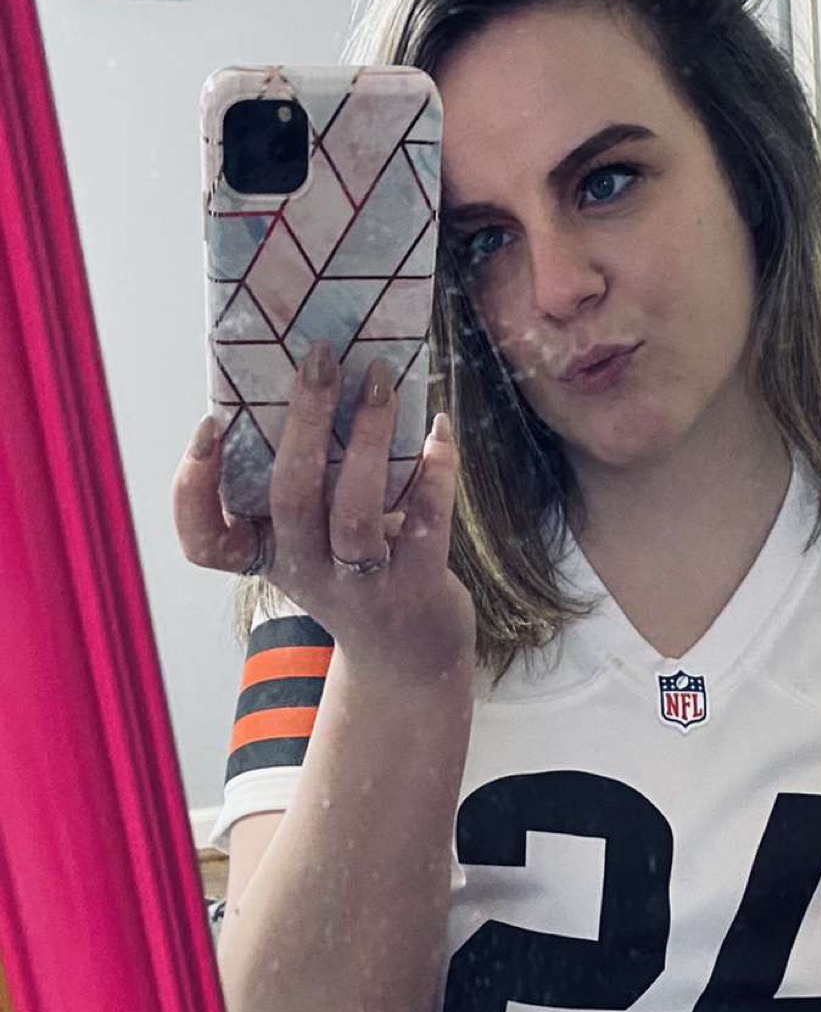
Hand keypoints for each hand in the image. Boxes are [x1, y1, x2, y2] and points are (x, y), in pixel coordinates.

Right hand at [172, 341, 476, 690]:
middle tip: (320, 357)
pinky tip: (437, 428)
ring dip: (368, 437)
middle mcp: (306, 572)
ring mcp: (361, 586)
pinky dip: (436, 469)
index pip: (203, 541)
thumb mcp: (306, 540)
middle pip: (290, 497)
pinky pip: (427, 521)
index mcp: (267, 554)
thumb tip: (314, 378)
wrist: (408, 654)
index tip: (209, 426)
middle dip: (303, 421)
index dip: (192, 488)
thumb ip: (298, 482)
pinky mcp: (417, 586)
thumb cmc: (349, 572)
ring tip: (378, 378)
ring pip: (355, 510)